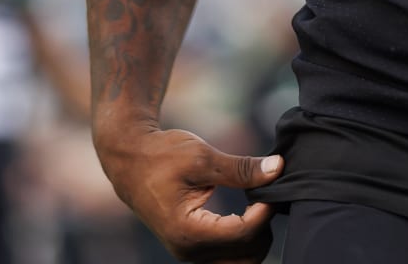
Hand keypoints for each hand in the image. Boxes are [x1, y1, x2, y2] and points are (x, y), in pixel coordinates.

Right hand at [95, 125, 282, 262]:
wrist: (129, 161)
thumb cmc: (161, 155)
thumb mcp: (201, 157)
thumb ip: (241, 168)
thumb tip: (278, 167)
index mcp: (188, 232)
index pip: (243, 234)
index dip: (265, 211)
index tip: (273, 185)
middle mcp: (188, 251)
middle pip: (247, 256)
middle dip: (264, 228)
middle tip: (266, 195)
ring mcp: (190, 254)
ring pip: (240, 261)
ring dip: (255, 236)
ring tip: (256, 203)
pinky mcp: (192, 249)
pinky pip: (228, 255)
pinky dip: (244, 239)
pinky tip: (246, 212)